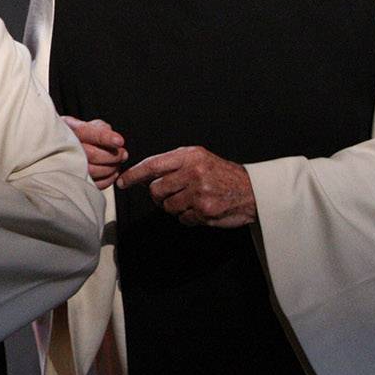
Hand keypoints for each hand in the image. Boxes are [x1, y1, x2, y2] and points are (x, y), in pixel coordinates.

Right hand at [63, 116, 126, 189]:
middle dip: (112, 156)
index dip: (104, 137)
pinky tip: (111, 173)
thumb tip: (115, 140)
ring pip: (91, 170)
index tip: (120, 141)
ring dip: (111, 168)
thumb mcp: (86, 125)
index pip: (86, 132)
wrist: (58, 149)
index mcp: (68, 128)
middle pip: (91, 154)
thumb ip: (100, 128)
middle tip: (123, 154)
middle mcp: (64, 146)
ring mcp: (65, 165)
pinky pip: (92, 184)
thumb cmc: (77, 136)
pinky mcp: (72, 179)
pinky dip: (107, 180)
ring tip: (117, 163)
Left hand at [117, 146, 255, 227]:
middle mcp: (193, 172)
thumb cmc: (221, 174)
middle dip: (159, 195)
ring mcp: (199, 193)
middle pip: (156, 190)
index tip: (122, 182)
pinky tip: (201, 208)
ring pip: (167, 206)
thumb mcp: (199, 159)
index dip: (134, 175)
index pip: (153, 165)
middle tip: (172, 194)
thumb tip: (142, 176)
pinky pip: (182, 218)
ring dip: (175, 206)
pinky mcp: (204, 211)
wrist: (252, 190)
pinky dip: (188, 216)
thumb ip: (173, 164)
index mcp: (189, 156)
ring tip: (192, 199)